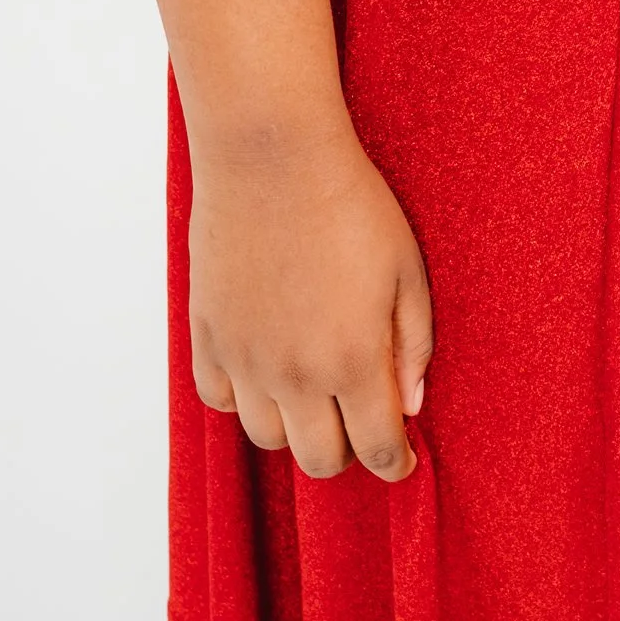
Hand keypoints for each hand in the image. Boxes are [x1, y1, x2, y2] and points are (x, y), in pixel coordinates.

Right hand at [187, 120, 433, 478]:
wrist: (272, 157)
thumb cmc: (350, 204)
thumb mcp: (407, 270)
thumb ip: (413, 345)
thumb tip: (410, 404)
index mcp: (353, 360)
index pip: (376, 448)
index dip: (395, 463)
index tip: (402, 460)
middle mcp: (294, 374)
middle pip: (318, 460)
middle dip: (347, 450)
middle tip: (360, 419)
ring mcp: (244, 358)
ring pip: (265, 438)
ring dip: (295, 426)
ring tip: (315, 391)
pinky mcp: (206, 335)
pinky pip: (218, 399)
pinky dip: (243, 397)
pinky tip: (266, 370)